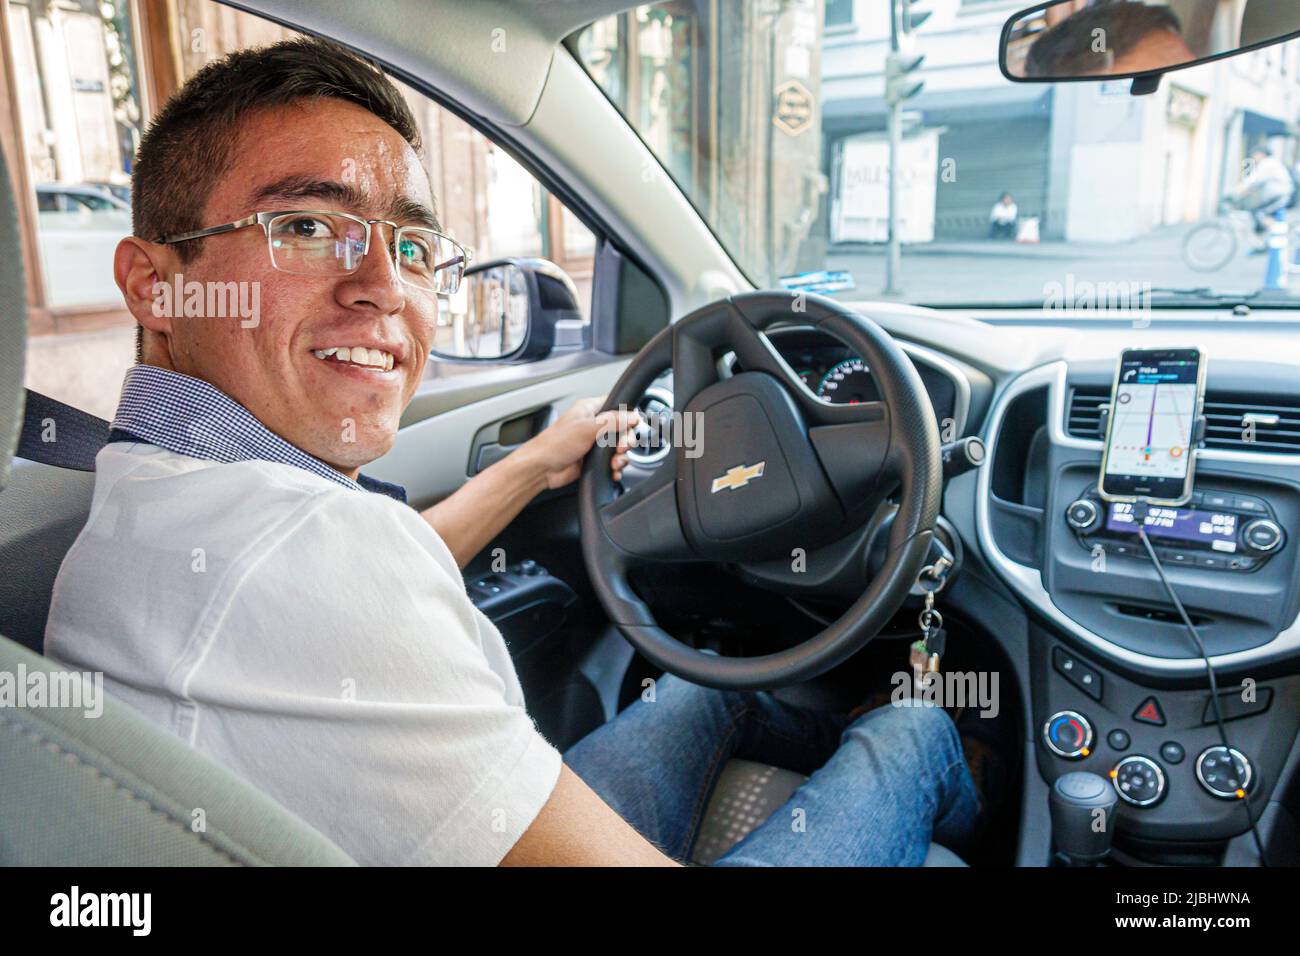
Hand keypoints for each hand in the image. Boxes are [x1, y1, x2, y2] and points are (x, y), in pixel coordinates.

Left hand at [521, 396, 639, 489]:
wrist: (541, 468)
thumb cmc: (554, 444)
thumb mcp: (587, 428)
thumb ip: (612, 421)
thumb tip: (632, 416)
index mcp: (590, 410)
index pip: (617, 406)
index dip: (628, 415)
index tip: (632, 425)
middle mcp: (594, 425)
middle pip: (623, 429)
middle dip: (626, 440)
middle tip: (621, 447)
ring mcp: (595, 443)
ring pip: (620, 447)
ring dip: (621, 457)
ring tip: (614, 463)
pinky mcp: (594, 459)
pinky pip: (613, 462)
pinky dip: (616, 468)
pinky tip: (613, 471)